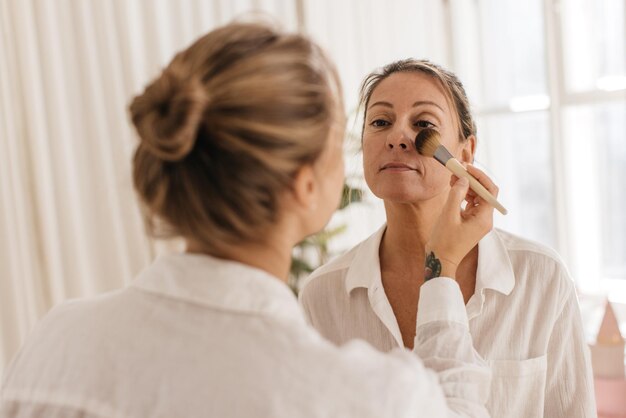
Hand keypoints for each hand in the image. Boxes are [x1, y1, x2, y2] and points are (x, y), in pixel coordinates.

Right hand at [425, 164, 498, 278]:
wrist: (440, 260)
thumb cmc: (444, 240)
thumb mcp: (448, 215)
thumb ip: (457, 194)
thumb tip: (464, 179)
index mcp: (484, 218)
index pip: (490, 191)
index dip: (480, 177)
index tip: (466, 168)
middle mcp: (485, 220)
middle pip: (484, 193)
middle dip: (472, 180)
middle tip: (457, 171)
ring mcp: (478, 222)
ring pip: (477, 198)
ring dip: (467, 187)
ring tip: (453, 178)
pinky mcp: (471, 223)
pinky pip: (471, 205)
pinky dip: (463, 196)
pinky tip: (454, 190)